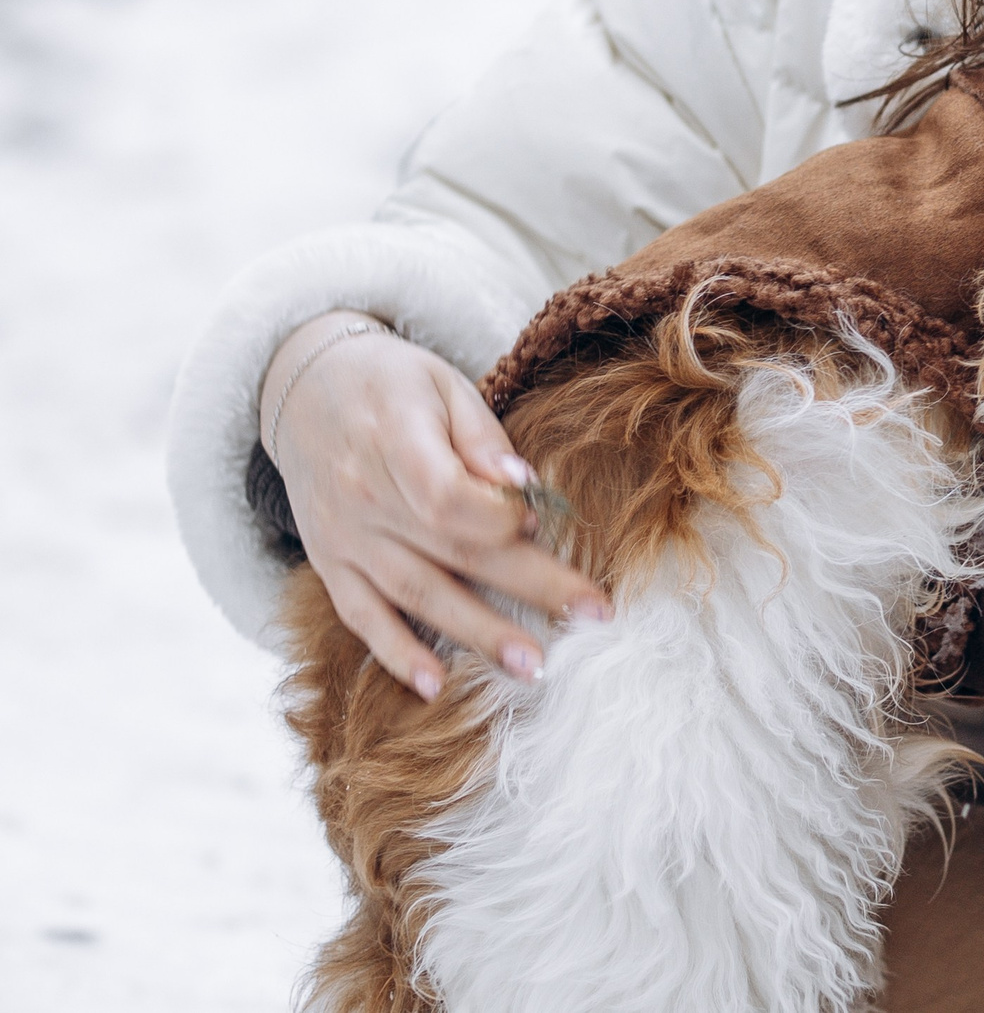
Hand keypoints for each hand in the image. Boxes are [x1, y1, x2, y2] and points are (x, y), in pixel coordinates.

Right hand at [261, 311, 608, 700]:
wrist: (305, 390)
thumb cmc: (392, 383)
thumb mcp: (441, 383)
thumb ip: (481, 437)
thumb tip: (524, 484)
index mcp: (395, 442)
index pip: (449, 497)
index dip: (501, 517)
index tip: (541, 520)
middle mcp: (364, 499)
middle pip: (453, 551)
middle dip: (528, 588)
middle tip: (591, 617)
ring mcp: (344, 538)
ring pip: (416, 594)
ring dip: (476, 634)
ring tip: (531, 666)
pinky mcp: (331, 564)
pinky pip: (360, 616)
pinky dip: (395, 653)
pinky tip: (435, 686)